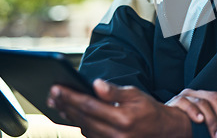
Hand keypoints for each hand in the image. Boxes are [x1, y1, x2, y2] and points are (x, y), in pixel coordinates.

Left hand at [47, 79, 191, 137]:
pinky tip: (71, 114)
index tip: (57, 88)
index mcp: (123, 118)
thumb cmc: (149, 110)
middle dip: (65, 104)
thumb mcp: (136, 95)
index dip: (71, 96)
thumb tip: (96, 84)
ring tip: (57, 102)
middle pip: (82, 118)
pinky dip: (79, 124)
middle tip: (52, 93)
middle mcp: (116, 135)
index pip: (90, 106)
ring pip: (83, 128)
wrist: (163, 131)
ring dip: (68, 115)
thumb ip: (115, 91)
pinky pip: (89, 135)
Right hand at [166, 89, 216, 137]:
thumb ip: (216, 124)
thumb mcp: (204, 126)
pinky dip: (193, 111)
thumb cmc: (186, 128)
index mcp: (208, 97)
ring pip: (203, 102)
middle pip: (216, 98)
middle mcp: (198, 94)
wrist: (164, 125)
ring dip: (212, 121)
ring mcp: (187, 95)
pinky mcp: (175, 100)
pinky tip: (199, 120)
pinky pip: (184, 102)